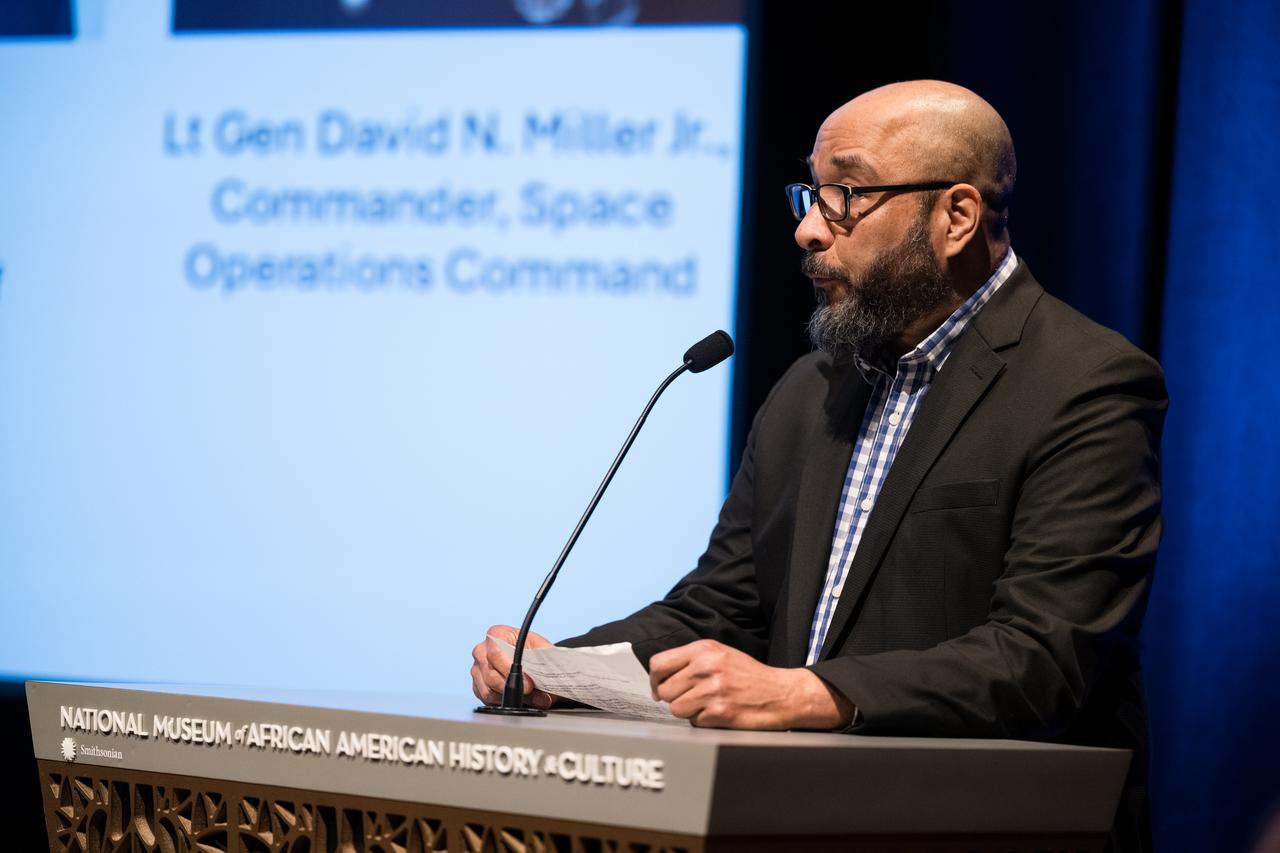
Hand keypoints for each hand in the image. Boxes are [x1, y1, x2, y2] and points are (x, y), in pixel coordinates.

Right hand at [470, 625, 555, 709]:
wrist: (529, 657)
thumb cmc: (532, 650)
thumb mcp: (542, 650)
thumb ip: (546, 667)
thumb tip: (545, 693)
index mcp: (496, 634)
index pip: (495, 652)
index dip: (510, 669)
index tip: (527, 682)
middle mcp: (482, 650)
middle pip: (491, 674)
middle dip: (512, 687)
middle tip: (529, 692)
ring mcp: (477, 668)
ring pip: (488, 689)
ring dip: (508, 696)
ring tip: (527, 697)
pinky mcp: (477, 684)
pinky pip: (486, 698)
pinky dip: (502, 701)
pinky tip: (515, 698)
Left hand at [648, 639, 854, 729]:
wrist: (781, 693)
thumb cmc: (749, 675)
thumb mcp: (720, 654)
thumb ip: (690, 660)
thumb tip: (659, 678)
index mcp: (703, 649)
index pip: (658, 664)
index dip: (655, 679)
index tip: (659, 687)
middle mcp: (705, 667)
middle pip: (664, 690)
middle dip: (673, 698)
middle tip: (690, 698)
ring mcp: (712, 690)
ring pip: (675, 709)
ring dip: (688, 711)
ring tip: (707, 704)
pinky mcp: (719, 713)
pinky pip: (693, 722)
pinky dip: (703, 721)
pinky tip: (719, 712)